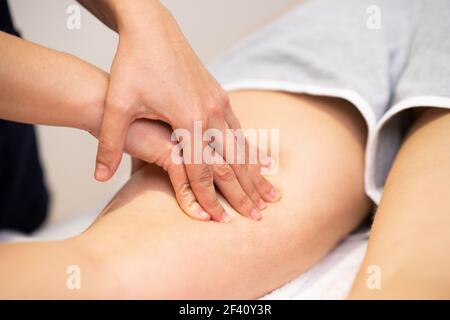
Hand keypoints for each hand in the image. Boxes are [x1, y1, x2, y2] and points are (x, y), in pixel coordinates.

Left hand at [93, 1, 277, 217]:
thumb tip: (98, 175)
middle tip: (259, 215)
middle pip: (231, 161)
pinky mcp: (219, 95)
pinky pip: (238, 128)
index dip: (209, 198)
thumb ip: (108, 142)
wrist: (152, 28)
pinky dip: (250, 149)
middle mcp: (211, 112)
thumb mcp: (116, 104)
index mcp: (188, 118)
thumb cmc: (133, 63)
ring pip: (241, 146)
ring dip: (254, 172)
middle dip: (244, 191)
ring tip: (271, 193)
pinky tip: (259, 160)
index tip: (221, 221)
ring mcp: (219, 102)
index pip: (201, 169)